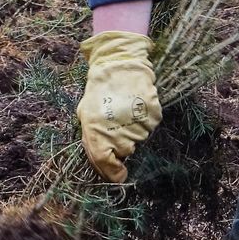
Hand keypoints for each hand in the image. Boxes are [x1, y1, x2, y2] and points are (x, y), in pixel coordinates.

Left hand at [77, 30, 161, 182]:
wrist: (120, 64)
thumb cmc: (99, 90)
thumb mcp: (86, 114)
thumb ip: (92, 139)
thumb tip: (101, 162)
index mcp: (95, 130)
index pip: (105, 162)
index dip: (113, 173)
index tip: (119, 175)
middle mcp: (117, 130)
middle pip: (126, 151)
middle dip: (122, 145)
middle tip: (117, 125)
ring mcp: (137, 122)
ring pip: (139, 139)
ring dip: (134, 131)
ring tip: (126, 110)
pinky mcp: (153, 114)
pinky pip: (149, 125)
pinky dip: (144, 120)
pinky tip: (136, 106)